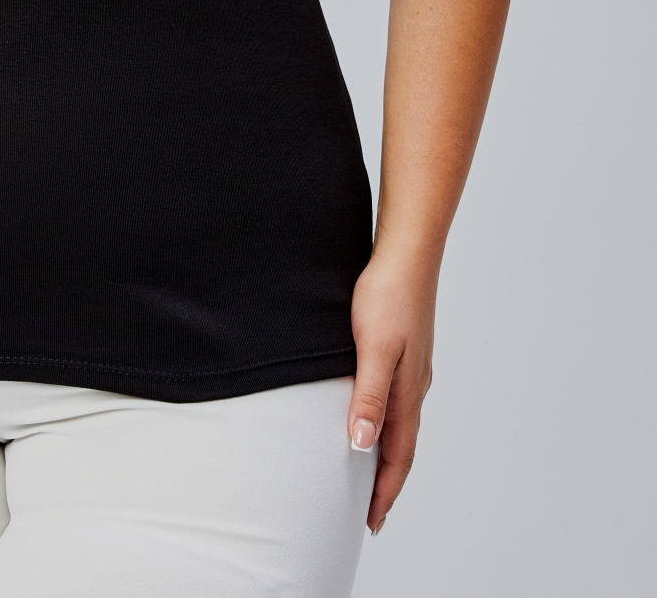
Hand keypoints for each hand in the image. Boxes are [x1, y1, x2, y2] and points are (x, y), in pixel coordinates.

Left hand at [346, 252, 435, 533]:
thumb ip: (368, 397)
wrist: (406, 254)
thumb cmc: (387, 296)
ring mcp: (412, 367)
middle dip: (387, 481)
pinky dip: (387, 422)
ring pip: (401, 423)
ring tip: (371, 473)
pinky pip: (397, 400)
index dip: (384, 490)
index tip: (372, 522)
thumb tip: (361, 445)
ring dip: (388, 453)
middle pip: (403, 445)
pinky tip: (374, 415)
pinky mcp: (405, 349)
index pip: (397, 455)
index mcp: (407, 391)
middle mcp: (414, 385)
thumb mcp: (373, 348)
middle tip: (371, 512)